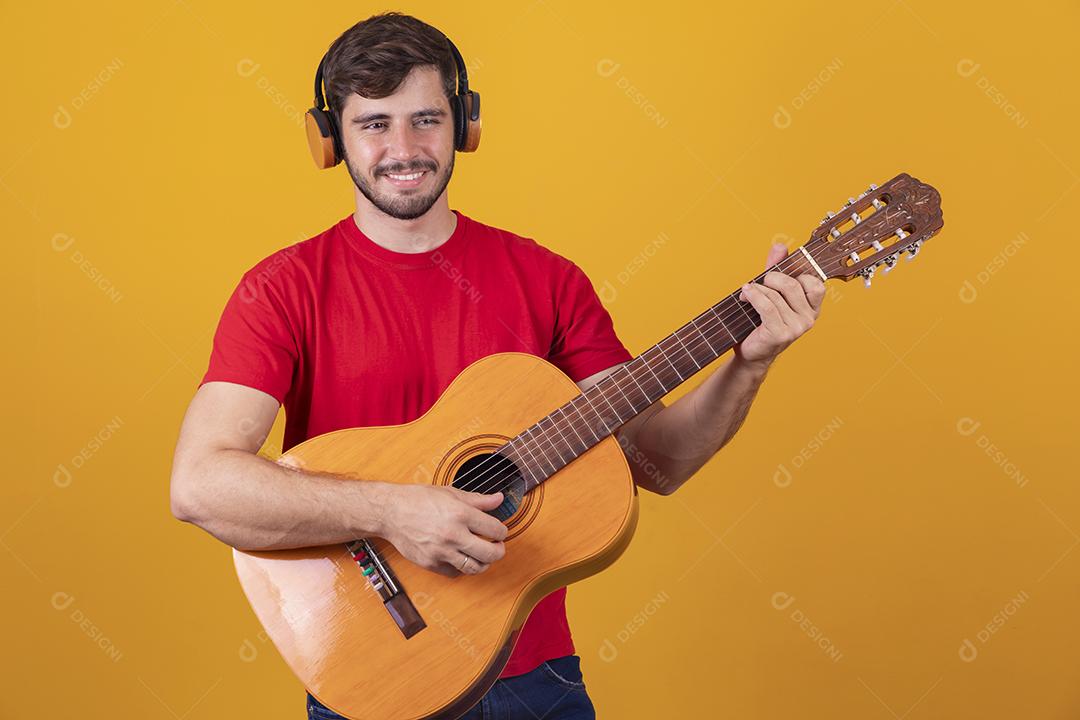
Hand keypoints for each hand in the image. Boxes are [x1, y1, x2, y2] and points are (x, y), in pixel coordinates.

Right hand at [379, 484, 507, 577]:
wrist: (390, 512)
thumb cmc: (418, 500)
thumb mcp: (450, 493)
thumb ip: (478, 500)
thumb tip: (499, 499)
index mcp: (460, 514)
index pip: (495, 530)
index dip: (502, 531)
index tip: (499, 531)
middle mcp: (453, 534)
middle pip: (490, 553)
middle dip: (499, 551)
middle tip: (498, 547)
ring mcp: (441, 551)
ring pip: (474, 568)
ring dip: (484, 563)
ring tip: (482, 555)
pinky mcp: (431, 563)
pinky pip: (455, 573)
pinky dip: (462, 568)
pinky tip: (462, 558)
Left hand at [734, 242, 824, 366]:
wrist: (750, 352)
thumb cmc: (761, 322)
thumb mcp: (770, 292)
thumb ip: (776, 269)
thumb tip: (780, 245)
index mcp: (812, 308)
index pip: (815, 283)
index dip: (797, 273)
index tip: (778, 274)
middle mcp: (809, 319)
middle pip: (793, 285)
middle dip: (772, 278)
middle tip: (759, 281)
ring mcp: (797, 328)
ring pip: (776, 296)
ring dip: (757, 290)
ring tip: (746, 292)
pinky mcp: (781, 334)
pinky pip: (767, 307)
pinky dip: (754, 297)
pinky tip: (745, 295)